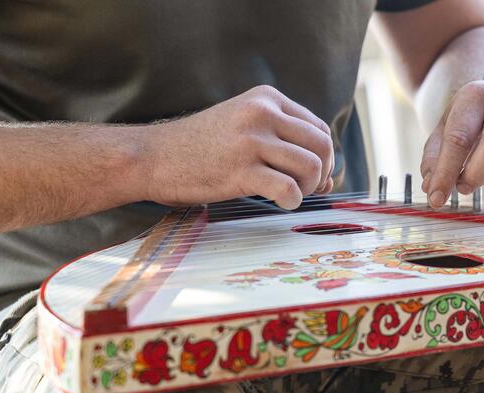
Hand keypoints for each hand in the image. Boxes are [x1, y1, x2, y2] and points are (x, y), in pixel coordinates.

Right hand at [141, 85, 334, 209]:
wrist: (154, 157)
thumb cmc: (201, 149)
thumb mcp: (243, 127)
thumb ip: (282, 141)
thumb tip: (329, 176)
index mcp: (266, 99)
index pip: (318, 128)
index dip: (324, 157)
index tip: (312, 176)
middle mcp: (262, 113)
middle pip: (322, 146)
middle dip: (322, 173)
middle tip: (307, 189)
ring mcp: (251, 140)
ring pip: (311, 166)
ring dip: (309, 188)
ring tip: (292, 194)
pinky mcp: (241, 169)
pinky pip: (289, 188)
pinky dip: (293, 200)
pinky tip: (282, 202)